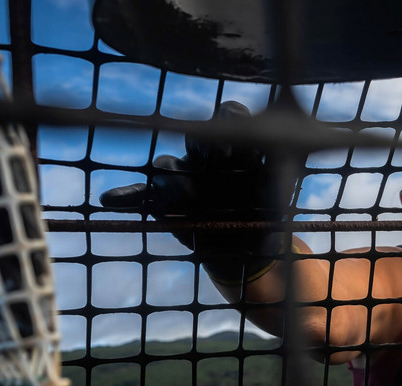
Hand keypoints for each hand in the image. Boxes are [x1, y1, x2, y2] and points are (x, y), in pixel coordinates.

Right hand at [100, 101, 282, 282]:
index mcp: (236, 147)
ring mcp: (183, 179)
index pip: (230, 116)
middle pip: (198, 136)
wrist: (250, 253)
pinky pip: (142, 196)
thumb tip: (292, 154)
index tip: (241, 133)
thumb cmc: (268, 218)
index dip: (233, 119)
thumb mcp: (281, 195)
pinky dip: (126, 197)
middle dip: (204, 144)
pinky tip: (110, 201)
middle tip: (217, 158)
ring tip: (188, 196)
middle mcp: (206, 157)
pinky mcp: (166, 204)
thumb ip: (282, 172)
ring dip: (174, 180)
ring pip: (169, 166)